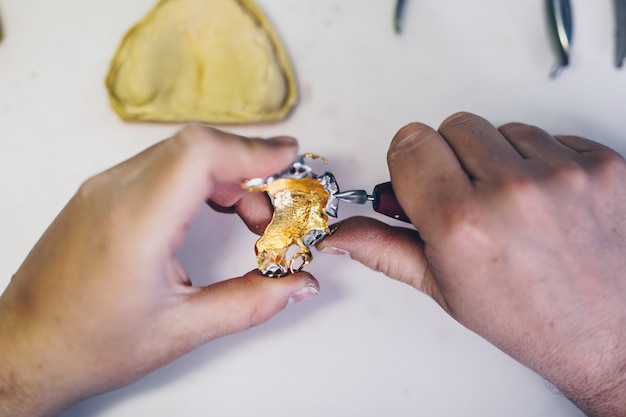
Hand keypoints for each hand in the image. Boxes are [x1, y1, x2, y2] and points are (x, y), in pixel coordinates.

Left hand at [0, 125, 318, 416]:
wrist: (23, 348)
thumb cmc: (88, 344)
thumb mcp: (182, 330)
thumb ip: (251, 303)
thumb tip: (298, 284)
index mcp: (134, 224)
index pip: (199, 154)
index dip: (251, 149)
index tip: (288, 159)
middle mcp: (114, 192)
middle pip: (196, 145)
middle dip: (248, 167)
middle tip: (273, 211)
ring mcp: (103, 188)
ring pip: (180, 151)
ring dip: (225, 173)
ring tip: (248, 217)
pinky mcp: (102, 193)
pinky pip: (161, 164)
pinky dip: (199, 177)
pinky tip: (213, 208)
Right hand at [319, 112, 625, 415]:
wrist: (610, 335)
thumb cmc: (528, 319)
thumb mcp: (445, 288)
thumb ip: (385, 249)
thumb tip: (341, 233)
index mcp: (461, 222)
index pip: (410, 141)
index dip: (409, 161)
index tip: (420, 178)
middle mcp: (511, 191)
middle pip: (454, 125)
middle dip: (451, 157)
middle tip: (468, 197)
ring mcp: (563, 173)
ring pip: (504, 128)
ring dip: (500, 158)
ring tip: (514, 205)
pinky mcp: (603, 164)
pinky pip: (552, 137)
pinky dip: (544, 162)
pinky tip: (549, 202)